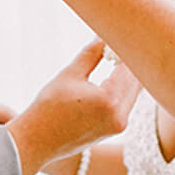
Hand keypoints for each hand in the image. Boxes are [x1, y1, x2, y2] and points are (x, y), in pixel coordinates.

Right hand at [2, 40, 140, 174]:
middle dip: (131, 60)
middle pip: (137, 80)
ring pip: (134, 91)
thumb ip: (92, 53)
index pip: (130, 67)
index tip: (123, 34)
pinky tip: (114, 73)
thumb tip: (105, 35)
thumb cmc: (49, 106)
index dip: (128, 48)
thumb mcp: (70, 74)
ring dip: (128, 74)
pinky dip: (123, 87)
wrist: (37, 141)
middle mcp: (120, 115)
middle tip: (122, 41)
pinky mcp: (116, 130)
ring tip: (115, 56)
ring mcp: (120, 125)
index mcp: (109, 100)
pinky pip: (127, 102)